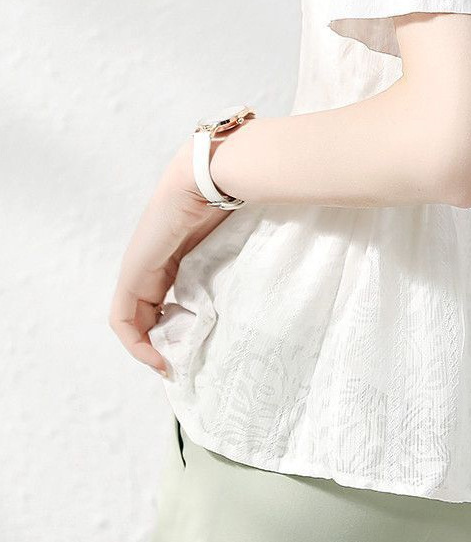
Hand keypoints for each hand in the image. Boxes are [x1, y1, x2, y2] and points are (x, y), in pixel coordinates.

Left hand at [108, 138, 233, 375]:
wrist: (213, 175)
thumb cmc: (238, 197)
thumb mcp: (241, 239)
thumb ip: (244, 259)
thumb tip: (277, 278)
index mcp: (180, 252)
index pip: (170, 297)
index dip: (180, 326)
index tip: (202, 347)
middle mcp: (155, 261)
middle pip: (150, 312)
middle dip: (166, 342)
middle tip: (189, 364)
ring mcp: (140, 266)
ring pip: (134, 319)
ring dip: (150, 347)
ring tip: (174, 365)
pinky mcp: (133, 272)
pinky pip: (122, 317)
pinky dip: (136, 342)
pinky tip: (158, 357)